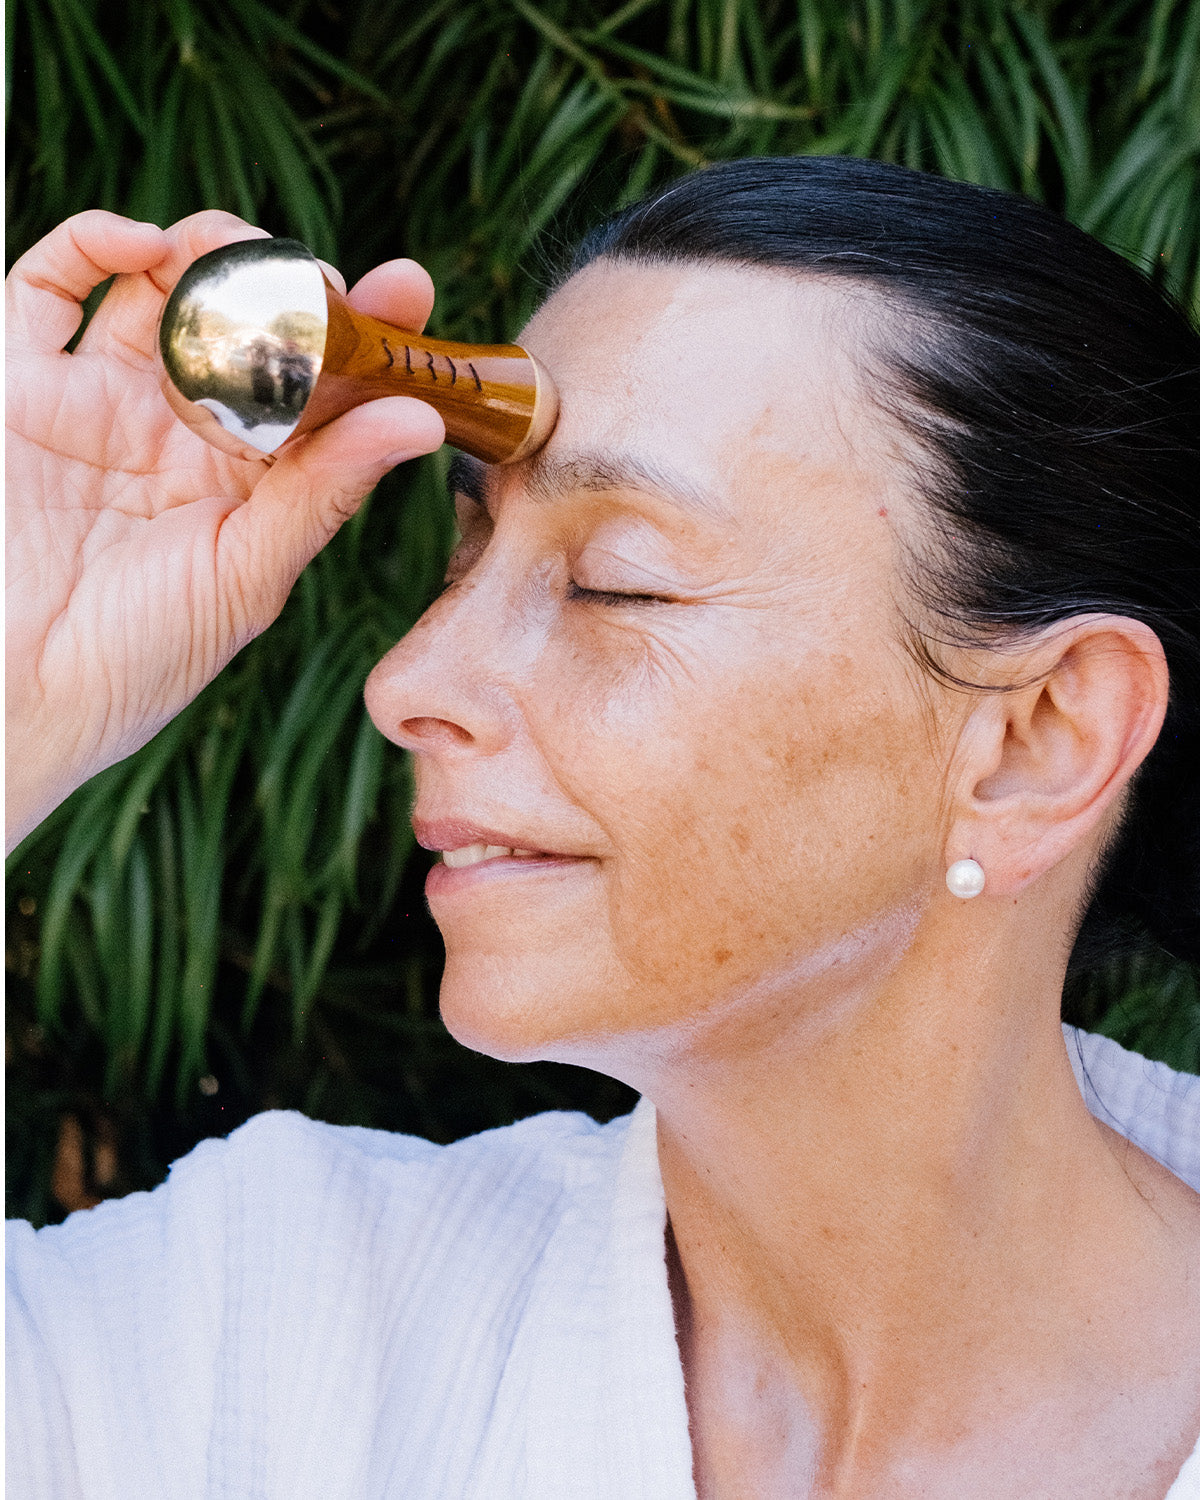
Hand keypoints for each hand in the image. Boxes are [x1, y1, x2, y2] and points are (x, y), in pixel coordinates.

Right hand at [5, 210, 444, 852]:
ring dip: (209, 250)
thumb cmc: (140, 657)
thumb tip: (424, 420)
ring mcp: (102, 400)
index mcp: (250, 481)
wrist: (13, 697)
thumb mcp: (248, 575)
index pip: (322, 388)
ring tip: (240, 257)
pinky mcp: (18, 384)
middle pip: (249, 324)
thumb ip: (325, 490)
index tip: (408, 290)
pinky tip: (145, 245)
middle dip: (291, 286)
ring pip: (163, 289)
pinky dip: (94, 243)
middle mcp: (181, 432)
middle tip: (321, 281)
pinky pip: (48, 285)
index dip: (365, 334)